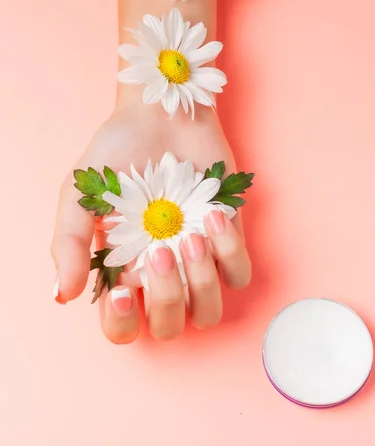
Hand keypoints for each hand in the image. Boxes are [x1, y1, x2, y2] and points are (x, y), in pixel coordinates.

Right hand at [51, 100, 250, 341]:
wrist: (159, 117)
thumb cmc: (116, 154)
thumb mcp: (79, 196)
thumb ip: (68, 244)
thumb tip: (63, 295)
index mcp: (123, 272)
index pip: (122, 328)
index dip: (122, 323)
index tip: (121, 289)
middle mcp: (161, 276)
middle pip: (170, 326)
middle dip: (166, 299)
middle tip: (159, 251)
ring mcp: (197, 262)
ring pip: (209, 312)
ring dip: (201, 282)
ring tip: (191, 235)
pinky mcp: (229, 241)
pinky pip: (240, 274)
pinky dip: (230, 252)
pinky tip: (213, 214)